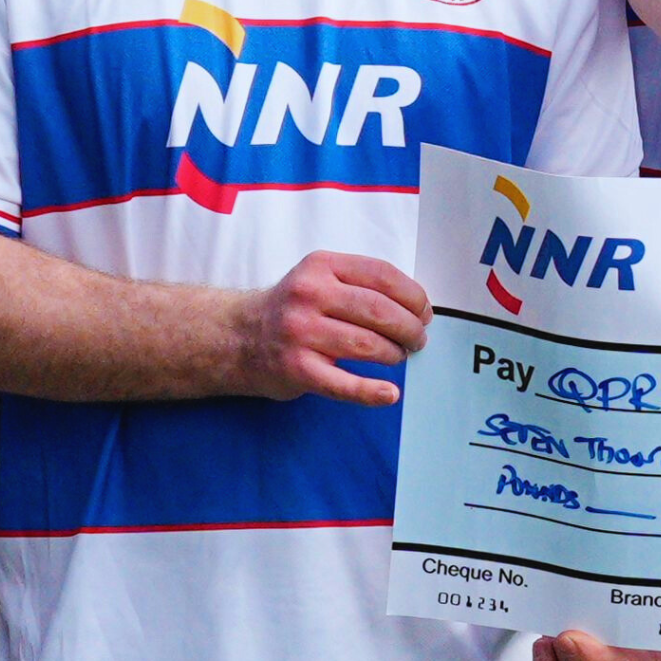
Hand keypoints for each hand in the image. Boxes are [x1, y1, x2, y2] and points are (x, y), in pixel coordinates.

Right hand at [225, 251, 431, 403]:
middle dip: (410, 328)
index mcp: (321, 266)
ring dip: (394, 354)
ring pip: (367, 345)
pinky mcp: (296, 369)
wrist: (236, 337)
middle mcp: (309, 295)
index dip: (414, 296)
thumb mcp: (318, 278)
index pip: (382, 275)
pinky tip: (389, 393)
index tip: (424, 313)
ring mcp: (300, 333)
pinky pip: (343, 384)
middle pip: (379, 311)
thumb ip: (359, 284)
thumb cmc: (290, 310)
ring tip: (398, 356)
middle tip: (417, 340)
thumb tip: (416, 307)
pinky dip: (371, 391)